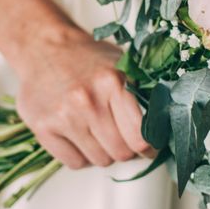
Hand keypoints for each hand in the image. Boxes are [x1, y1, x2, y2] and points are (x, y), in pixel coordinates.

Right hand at [12, 26, 149, 168]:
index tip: (149, 147)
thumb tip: (167, 124)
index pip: (140, 136)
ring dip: (103, 152)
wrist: (42, 46)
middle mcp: (88, 101)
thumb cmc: (85, 57)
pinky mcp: (43, 127)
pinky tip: (79, 137)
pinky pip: (75, 162)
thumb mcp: (120, 63)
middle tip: (121, 138)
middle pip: (121, 152)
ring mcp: (63, 116)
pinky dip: (81, 156)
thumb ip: (143, 90)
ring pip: (99, 160)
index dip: (149, 147)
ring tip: (97, 132)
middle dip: (126, 149)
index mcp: (112, 83)